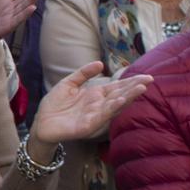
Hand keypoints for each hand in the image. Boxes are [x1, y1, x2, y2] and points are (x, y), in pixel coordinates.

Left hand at [30, 61, 152, 143]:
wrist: (41, 123)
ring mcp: (95, 116)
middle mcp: (99, 106)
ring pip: (115, 106)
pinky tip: (120, 101)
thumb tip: (100, 63)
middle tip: (149, 80)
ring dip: (128, 97)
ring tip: (140, 88)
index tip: (146, 76)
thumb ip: (83, 73)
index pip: (117, 87)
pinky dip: (111, 109)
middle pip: (120, 95)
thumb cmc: (55, 105)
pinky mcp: (87, 126)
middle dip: (134, 88)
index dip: (131, 82)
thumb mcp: (69, 84)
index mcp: (96, 95)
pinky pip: (101, 117)